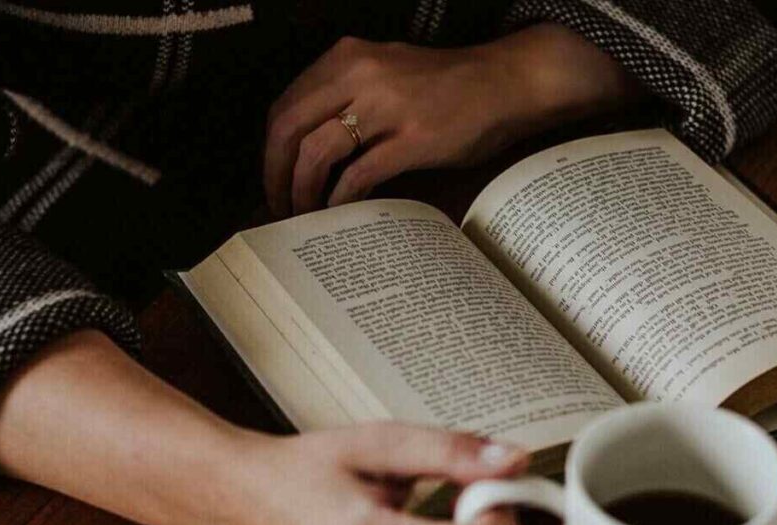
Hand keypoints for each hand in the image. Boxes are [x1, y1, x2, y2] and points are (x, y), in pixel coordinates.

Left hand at [263, 24, 634, 215]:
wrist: (506, 83)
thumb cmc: (447, 86)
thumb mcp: (386, 75)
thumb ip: (347, 99)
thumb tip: (309, 147)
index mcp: (348, 58)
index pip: (285, 106)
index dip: (271, 150)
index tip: (272, 179)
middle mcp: (360, 75)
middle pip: (289, 129)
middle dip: (275, 175)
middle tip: (277, 205)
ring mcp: (387, 107)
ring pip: (317, 152)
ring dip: (302, 190)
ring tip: (304, 214)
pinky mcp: (414, 138)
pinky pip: (359, 174)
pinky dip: (341, 198)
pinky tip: (339, 211)